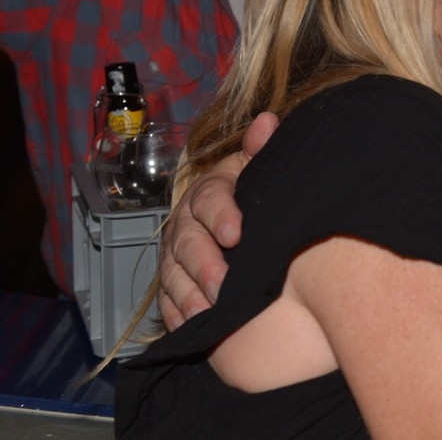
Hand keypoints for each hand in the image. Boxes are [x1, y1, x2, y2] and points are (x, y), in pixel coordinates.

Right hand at [157, 111, 278, 329]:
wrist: (238, 218)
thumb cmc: (254, 191)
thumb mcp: (258, 168)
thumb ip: (260, 148)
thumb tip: (269, 122)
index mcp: (209, 191)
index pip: (209, 199)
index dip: (221, 215)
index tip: (236, 233)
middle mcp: (186, 222)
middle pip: (188, 243)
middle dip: (205, 265)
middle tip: (223, 285)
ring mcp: (175, 254)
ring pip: (175, 275)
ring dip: (189, 295)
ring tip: (207, 313)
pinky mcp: (173, 281)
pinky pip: (167, 299)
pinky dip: (177, 314)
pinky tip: (190, 326)